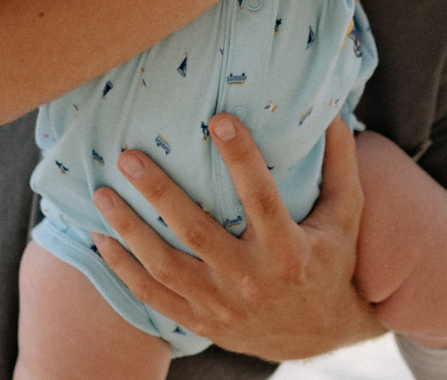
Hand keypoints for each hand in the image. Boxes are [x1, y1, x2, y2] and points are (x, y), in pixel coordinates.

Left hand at [89, 114, 384, 360]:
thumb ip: (339, 163)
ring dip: (129, 229)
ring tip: (102, 193)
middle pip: (197, 232)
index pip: (261, 197)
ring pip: (165, 266)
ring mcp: (222, 304)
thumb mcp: (345, 215)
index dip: (241, 157)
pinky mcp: (202, 321)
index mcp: (288, 249)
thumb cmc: (330, 261)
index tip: (218, 119)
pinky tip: (101, 239)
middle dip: (159, 193)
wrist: (318, 334)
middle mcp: (251, 279)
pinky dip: (124, 269)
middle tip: (129, 156)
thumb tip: (332, 111)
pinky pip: (153, 296)